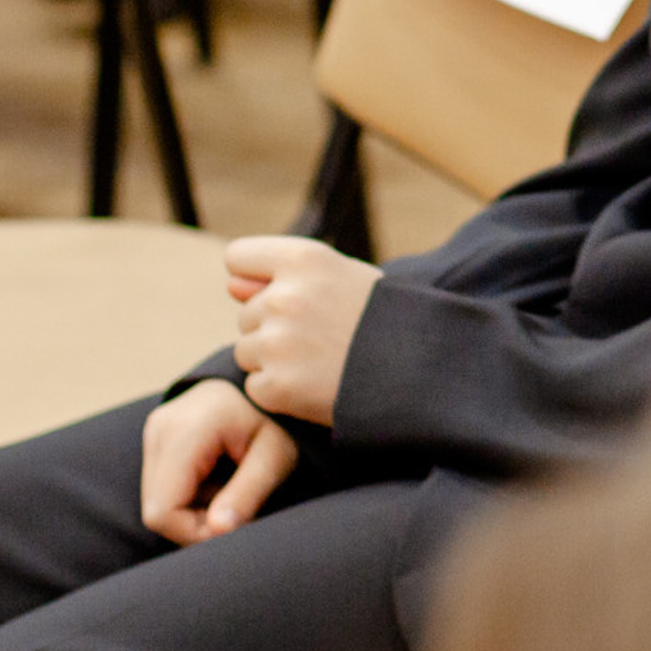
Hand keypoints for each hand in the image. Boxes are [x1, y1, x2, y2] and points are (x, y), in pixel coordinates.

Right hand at [141, 379, 297, 545]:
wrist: (271, 382)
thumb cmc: (279, 418)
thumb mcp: (276, 456)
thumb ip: (248, 493)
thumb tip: (217, 531)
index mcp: (185, 430)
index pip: (163, 512)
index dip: (194, 533)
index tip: (233, 527)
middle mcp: (160, 428)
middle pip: (156, 509)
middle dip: (195, 522)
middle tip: (235, 510)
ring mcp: (154, 430)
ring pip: (157, 500)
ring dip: (193, 508)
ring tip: (229, 489)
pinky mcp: (157, 435)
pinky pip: (162, 485)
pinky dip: (189, 494)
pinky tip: (217, 479)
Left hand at [228, 234, 380, 427]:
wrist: (421, 371)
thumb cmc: (384, 318)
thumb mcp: (343, 278)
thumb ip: (281, 276)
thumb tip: (229, 286)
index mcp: (303, 259)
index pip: (238, 257)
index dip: (256, 277)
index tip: (280, 291)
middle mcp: (284, 297)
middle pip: (246, 313)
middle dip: (273, 327)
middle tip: (323, 337)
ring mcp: (277, 344)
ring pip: (247, 351)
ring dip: (274, 361)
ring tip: (321, 362)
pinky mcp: (275, 387)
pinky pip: (256, 386)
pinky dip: (280, 392)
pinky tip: (316, 387)